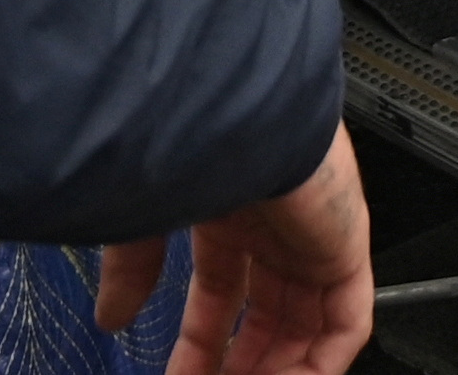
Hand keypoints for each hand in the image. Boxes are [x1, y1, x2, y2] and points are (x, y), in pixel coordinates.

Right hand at [98, 122, 370, 374]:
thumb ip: (132, 273)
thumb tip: (110, 317)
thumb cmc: (184, 142)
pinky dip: (319, 365)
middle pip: (269, 315)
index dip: (203, 343)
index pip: (223, 292)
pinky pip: (346, 323)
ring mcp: (314, 236)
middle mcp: (276, 224)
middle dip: (243, 366)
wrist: (230, 109)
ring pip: (308, 326)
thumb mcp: (143, 220)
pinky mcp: (346, 247)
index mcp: (230, 210)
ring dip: (278, 371)